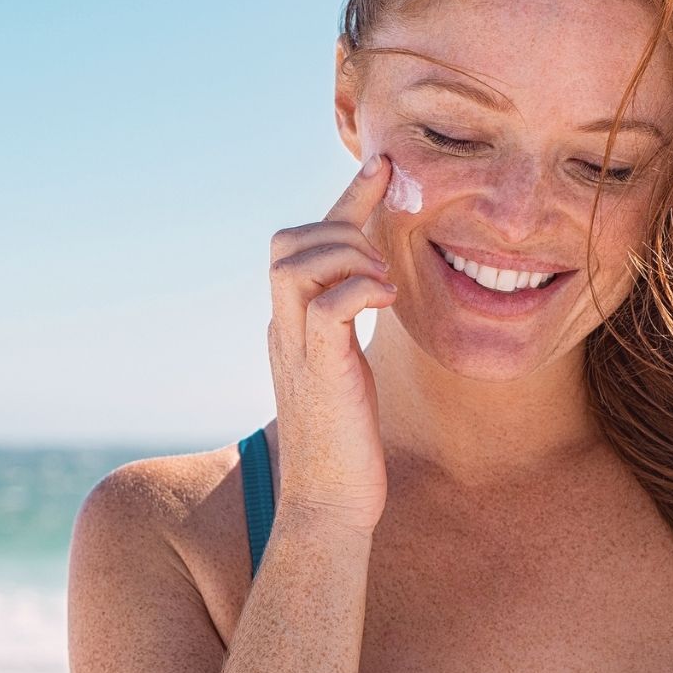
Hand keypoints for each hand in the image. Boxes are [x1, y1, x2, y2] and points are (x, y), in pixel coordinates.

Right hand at [266, 152, 397, 536]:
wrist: (329, 506)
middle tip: (384, 259)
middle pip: (288, 242)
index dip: (346, 200)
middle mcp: (284, 330)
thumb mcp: (348, 372)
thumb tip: (371, 294)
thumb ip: (348, 330)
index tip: (384, 166)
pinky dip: (361, 289)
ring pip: (297, 264)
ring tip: (386, 287)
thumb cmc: (346, 446)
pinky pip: (330, 306)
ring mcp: (296, 350)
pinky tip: (387, 303)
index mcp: (291, 325)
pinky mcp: (320, 373)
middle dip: (341, 228)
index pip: (306, 243)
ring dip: (350, 258)